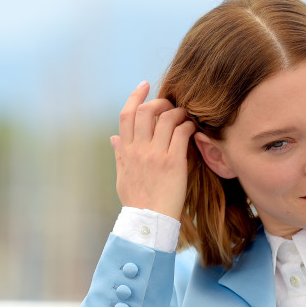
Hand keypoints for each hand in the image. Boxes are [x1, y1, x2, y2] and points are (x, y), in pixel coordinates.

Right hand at [110, 81, 195, 219]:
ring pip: (166, 118)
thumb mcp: (122, 176)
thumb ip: (120, 154)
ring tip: (185, 116)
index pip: (126, 115)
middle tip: (170, 104)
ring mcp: (156, 154)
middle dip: (160, 101)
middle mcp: (139, 149)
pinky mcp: (173, 161)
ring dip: (178, 112)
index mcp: (126, 151)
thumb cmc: (137, 200)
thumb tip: (114, 138)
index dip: (135, 96)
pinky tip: (192, 129)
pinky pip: (182, 133)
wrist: (149, 220)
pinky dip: (188, 125)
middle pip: (146, 111)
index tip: (144, 86)